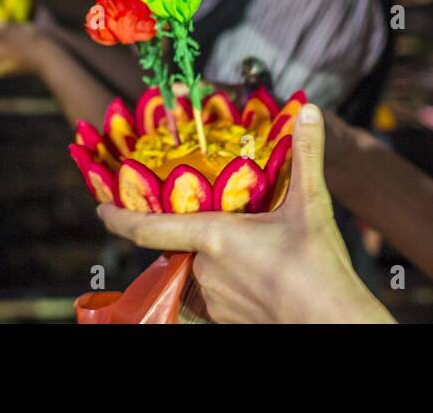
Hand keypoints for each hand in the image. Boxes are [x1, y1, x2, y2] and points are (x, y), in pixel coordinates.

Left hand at [97, 104, 394, 323]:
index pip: (147, 228)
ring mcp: (214, 299)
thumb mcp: (313, 205)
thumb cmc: (318, 268)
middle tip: (231, 220)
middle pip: (187, 242)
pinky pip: (217, 293)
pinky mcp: (227, 319)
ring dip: (219, 256)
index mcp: (214, 237)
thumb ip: (307, 155)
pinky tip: (263, 272)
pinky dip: (232, 280)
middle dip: (201, 230)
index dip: (118, 218)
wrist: (332, 324)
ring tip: (257, 248)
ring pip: (204, 267)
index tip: (100, 208)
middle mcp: (204, 269)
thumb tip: (309, 109)